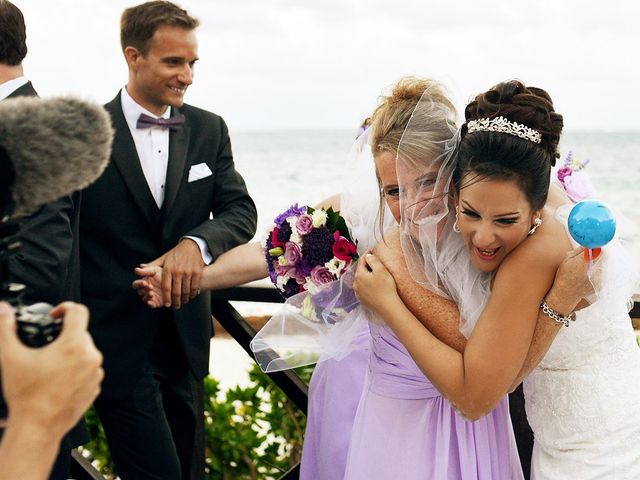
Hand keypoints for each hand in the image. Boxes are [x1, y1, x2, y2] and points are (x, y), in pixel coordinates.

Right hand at [0, 302, 103, 439]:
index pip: (78, 312)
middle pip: (80, 333)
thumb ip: (5, 328)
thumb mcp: (10, 357)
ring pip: (85, 352)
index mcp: (74, 345)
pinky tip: (58, 379)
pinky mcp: (95, 386)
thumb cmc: (26, 395)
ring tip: (49, 365)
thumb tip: (3, 309)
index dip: (64, 308)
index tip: (53, 316)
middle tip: (45, 346)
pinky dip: (75, 369)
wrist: (37, 428)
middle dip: (63, 335)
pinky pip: (88, 369)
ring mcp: (95, 373)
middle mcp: (91, 356)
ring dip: (70, 353)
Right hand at [133, 265, 164, 307]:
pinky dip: (150, 304)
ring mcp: (151, 297)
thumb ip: (146, 271)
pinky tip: (151, 302)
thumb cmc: (164, 273)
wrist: (176, 280)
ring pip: (145, 299)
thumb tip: (136, 269)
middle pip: (140, 292)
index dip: (139, 284)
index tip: (145, 282)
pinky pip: (151, 305)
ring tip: (152, 293)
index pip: (136, 284)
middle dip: (144, 290)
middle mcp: (146, 290)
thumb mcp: (155, 270)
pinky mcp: (157, 302)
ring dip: (147, 297)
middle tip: (150, 287)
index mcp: (144, 282)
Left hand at [147, 239, 204, 308]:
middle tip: (175, 306)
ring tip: (183, 302)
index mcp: (168, 269)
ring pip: (186, 290)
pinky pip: (194, 286)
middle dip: (176, 301)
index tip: (166, 304)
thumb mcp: (163, 259)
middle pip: (176, 291)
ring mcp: (188, 272)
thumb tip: (139, 269)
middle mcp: (178, 271)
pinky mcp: (197, 272)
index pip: (166, 287)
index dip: (166, 298)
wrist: (191, 246)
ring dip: (185, 299)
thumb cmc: (175, 254)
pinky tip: (191, 296)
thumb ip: (152, 266)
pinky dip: (193, 293)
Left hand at [353, 252, 399, 315]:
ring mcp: (358, 293)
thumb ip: (373, 260)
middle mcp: (355, 284)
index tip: (372, 250)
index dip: (367, 254)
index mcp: (359, 275)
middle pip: (360, 270)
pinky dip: (367, 284)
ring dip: (366, 275)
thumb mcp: (381, 270)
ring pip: (361, 280)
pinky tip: (373, 284)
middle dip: (366, 265)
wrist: (388, 307)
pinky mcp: (362, 300)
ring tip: (374, 273)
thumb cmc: (386, 287)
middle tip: (374, 261)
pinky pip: (363, 288)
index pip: (361, 261)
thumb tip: (367, 256)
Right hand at [546, 246, 600, 313]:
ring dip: (599, 264)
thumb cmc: (564, 276)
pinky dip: (599, 272)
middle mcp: (593, 270)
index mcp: (584, 262)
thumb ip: (579, 250)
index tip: (595, 245)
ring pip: (604, 265)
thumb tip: (588, 243)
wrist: (566, 294)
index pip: (599, 250)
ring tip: (587, 268)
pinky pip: (604, 274)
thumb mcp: (567, 259)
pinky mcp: (601, 284)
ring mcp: (599, 278)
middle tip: (591, 256)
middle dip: (598, 255)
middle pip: (603, 257)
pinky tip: (588, 275)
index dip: (598, 246)